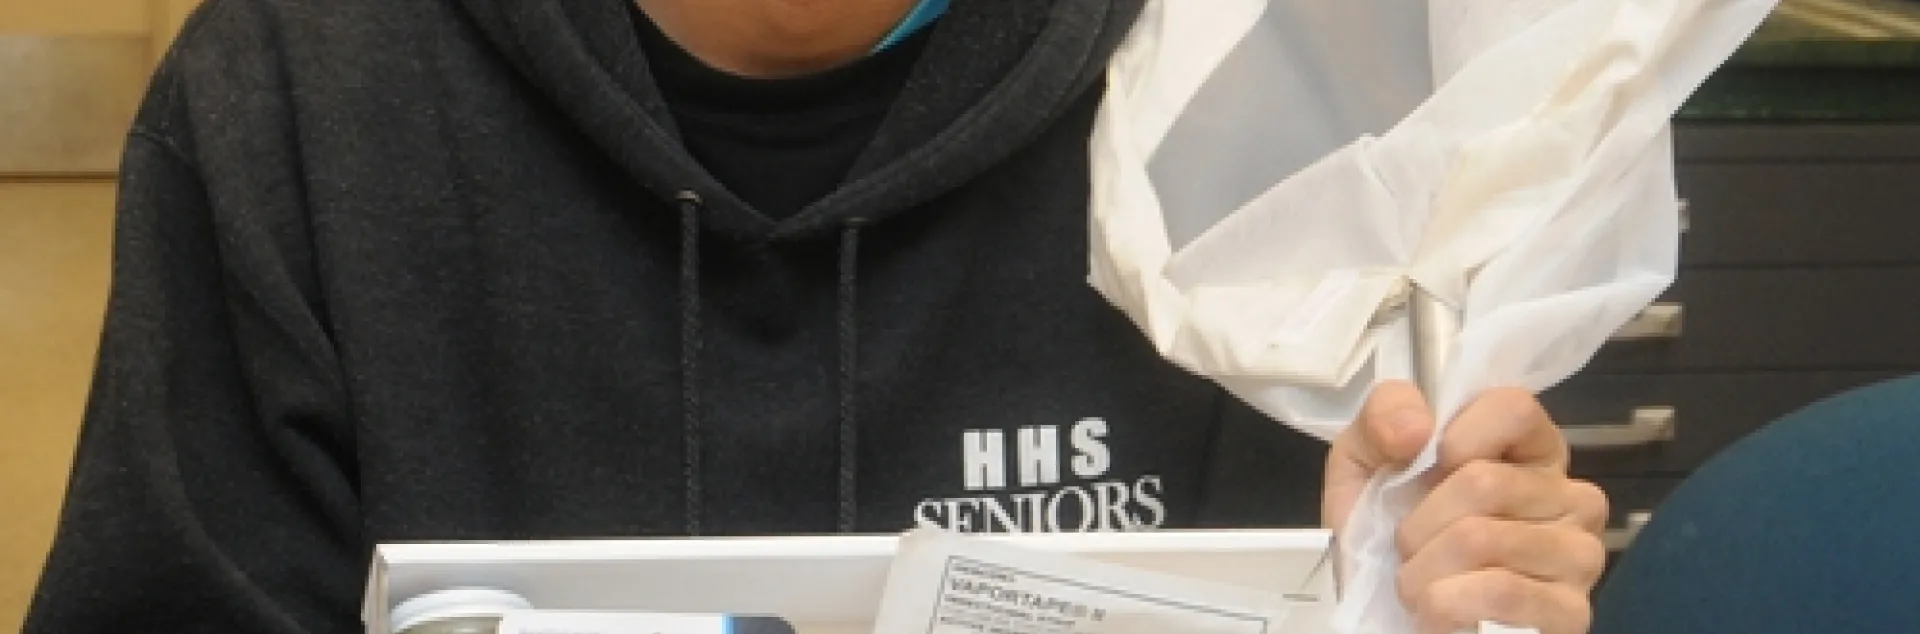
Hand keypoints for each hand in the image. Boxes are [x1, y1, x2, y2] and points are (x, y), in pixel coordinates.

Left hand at [1324, 381, 1608, 633]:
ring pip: (1482, 540)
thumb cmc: (1386, 532)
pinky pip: (1500, 593)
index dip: (1457, 437)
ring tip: (1419, 581)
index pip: (1515, 408)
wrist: (1383, 612)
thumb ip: (1382, 417)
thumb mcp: (1365, 461)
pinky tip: (1436, 613)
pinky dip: (1444, 605)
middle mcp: (1571, 495)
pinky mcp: (1572, 612)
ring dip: (1423, 569)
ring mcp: (1580, 555)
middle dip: (1419, 522)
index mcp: (1530, 449)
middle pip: (1485, 482)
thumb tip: (1417, 427)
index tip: (1424, 467)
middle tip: (1408, 546)